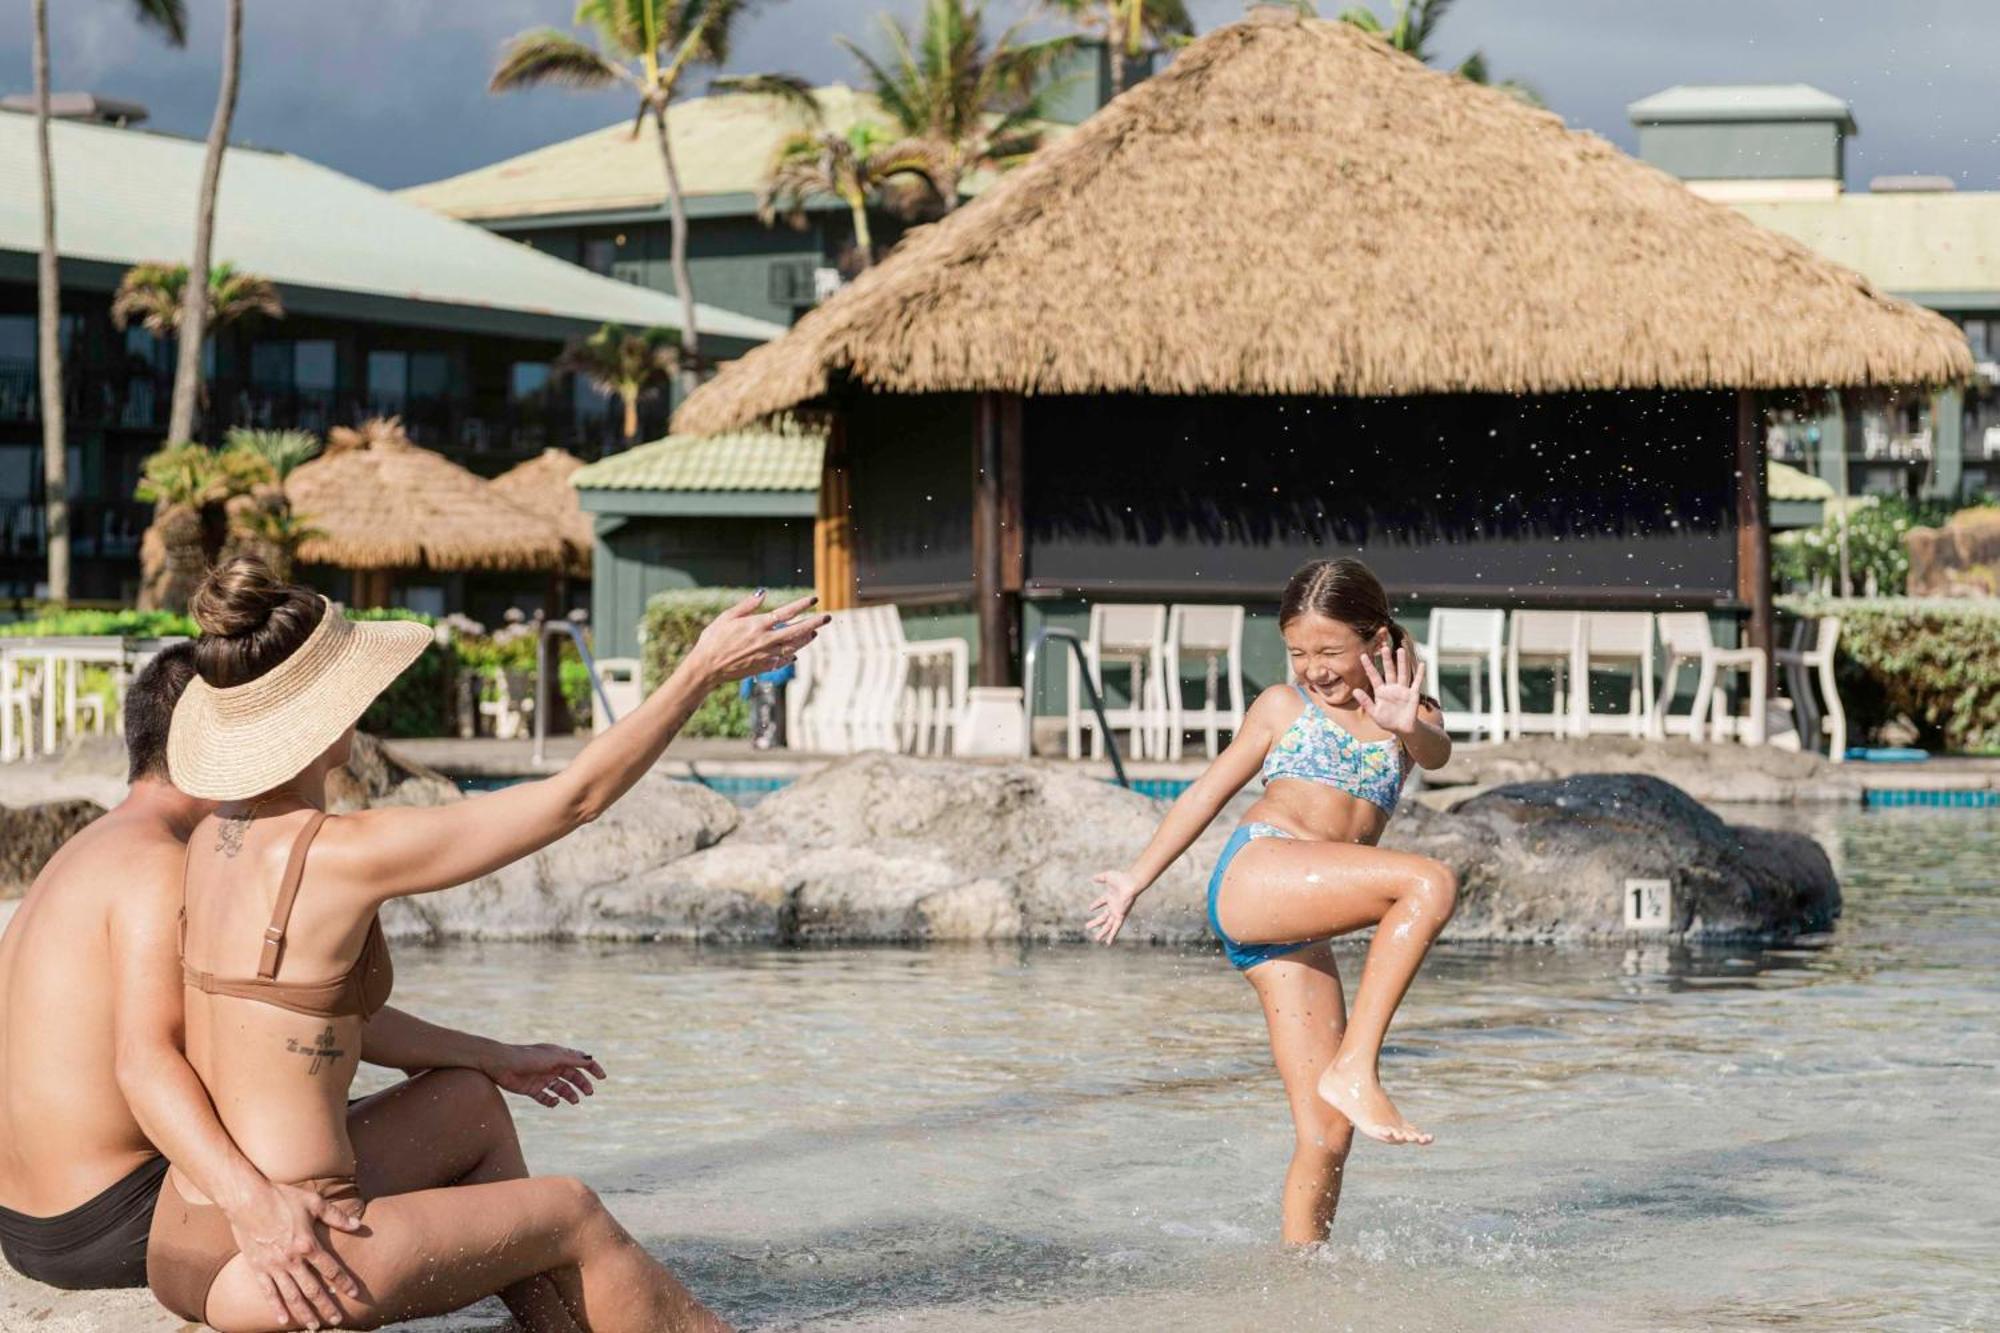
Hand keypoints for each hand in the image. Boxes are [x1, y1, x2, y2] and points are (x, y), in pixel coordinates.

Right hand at [224, 1178, 363, 1330]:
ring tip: (314, 1326)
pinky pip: (268, 1293)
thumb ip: (337, 1216)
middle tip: (337, 1320)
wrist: (247, 1200)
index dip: (344, 1283)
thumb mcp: (314, 1202)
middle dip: (326, 1306)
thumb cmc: (282, 1197)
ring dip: (304, 1313)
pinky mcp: (257, 1268)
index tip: (354, 1295)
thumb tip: (359, 1225)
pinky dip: (276, 1308)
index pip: (331, 1270)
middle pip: (313, 1289)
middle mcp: (291, 1260)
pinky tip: (283, 1320)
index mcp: (307, 1244)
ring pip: (291, 1296)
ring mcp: (273, 1266)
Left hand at [482, 1042, 607, 1107]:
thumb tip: (591, 1059)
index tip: (602, 1077)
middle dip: (582, 1084)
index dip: (592, 1068)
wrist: (499, 1064)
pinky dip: (551, 1101)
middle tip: (589, 1093)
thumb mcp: (553, 1058)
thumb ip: (572, 1059)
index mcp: (558, 1055)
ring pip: (560, 1088)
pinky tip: (555, 1103)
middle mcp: (551, 1066)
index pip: (579, 1060)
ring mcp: (542, 1078)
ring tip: (575, 1101)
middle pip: (572, 1076)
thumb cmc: (527, 1057)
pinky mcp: (531, 1089)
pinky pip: (545, 1097)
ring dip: (569, 1094)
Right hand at [687, 590, 826, 685]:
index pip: (786, 613)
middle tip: (828, 617)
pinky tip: (796, 651)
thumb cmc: (713, 639)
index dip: (802, 605)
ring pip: (793, 646)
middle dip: (814, 623)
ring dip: (806, 639)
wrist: (707, 667)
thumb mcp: (727, 617)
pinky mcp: (764, 667)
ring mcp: (766, 655)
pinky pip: (783, 660)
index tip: (814, 600)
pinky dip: (792, 654)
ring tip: (815, 633)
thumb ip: (747, 605)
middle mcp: (765, 640)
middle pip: (797, 631)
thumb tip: (763, 593)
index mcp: (757, 625)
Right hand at [1087, 870, 1143, 944]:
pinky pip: (1116, 927)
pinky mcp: (1120, 916)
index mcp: (1110, 897)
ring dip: (1102, 932)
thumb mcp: (1107, 876)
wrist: (1131, 883)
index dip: (1096, 904)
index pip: (1101, 902)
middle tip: (1087, 926)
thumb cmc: (1122, 878)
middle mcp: (1113, 906)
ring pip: (1108, 925)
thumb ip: (1100, 877)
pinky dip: (1112, 935)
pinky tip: (1108, 942)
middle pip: (1103, 917)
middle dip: (1095, 922)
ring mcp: (1117, 912)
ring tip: (1096, 939)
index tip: (1090, 908)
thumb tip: (1092, 878)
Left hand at [1356, 641, 1425, 735]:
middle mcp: (1392, 688)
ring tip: (1400, 649)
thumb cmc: (1387, 721)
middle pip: (1389, 671)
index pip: (1373, 676)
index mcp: (1381, 692)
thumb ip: (1365, 702)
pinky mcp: (1413, 695)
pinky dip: (1420, 674)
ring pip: (1402, 673)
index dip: (1369, 666)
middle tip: (1384, 647)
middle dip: (1386, 660)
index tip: (1362, 656)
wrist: (1402, 729)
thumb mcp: (1374, 713)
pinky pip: (1416, 683)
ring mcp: (1403, 690)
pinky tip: (1421, 664)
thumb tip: (1354, 691)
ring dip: (1402, 662)